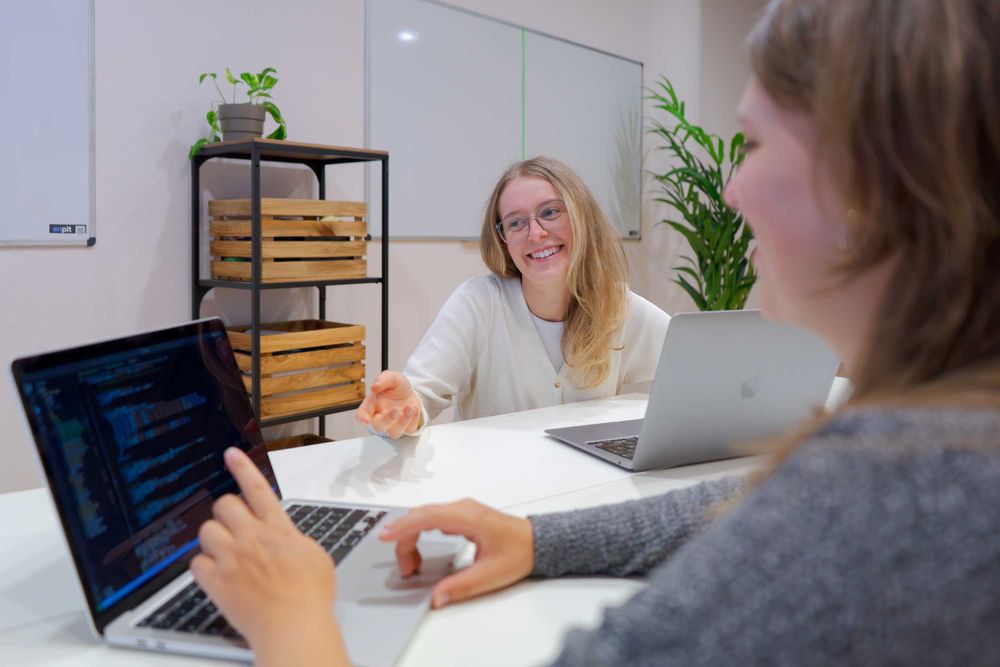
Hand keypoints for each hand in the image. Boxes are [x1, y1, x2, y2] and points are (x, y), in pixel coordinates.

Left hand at [190, 448, 347, 666]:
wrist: (293, 627)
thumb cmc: (309, 596)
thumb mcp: (314, 555)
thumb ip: (293, 537)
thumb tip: (281, 533)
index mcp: (278, 529)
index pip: (257, 489)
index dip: (242, 468)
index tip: (230, 455)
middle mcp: (252, 538)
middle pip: (224, 505)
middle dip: (229, 514)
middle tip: (237, 529)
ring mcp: (231, 559)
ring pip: (207, 531)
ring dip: (215, 539)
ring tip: (227, 553)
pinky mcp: (216, 582)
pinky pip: (196, 562)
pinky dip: (205, 567)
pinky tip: (218, 575)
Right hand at [355, 370, 422, 437]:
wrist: (410, 391)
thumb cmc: (396, 387)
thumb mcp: (391, 377)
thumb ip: (382, 380)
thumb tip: (374, 387)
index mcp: (372, 405)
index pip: (362, 414)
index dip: (362, 418)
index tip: (365, 420)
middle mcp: (381, 417)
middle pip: (379, 426)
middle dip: (388, 419)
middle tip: (396, 410)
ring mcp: (393, 424)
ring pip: (394, 432)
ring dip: (403, 421)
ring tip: (410, 407)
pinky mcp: (406, 427)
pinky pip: (409, 429)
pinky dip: (413, 420)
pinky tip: (414, 409)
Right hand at [378, 499, 533, 608]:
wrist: (538, 542)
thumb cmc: (519, 553)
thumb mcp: (490, 575)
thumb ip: (460, 586)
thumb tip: (435, 597)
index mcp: (469, 517)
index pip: (428, 516)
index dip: (404, 526)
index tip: (385, 536)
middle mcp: (463, 508)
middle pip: (421, 515)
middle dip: (404, 538)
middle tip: (405, 568)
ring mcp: (462, 510)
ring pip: (425, 516)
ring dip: (412, 536)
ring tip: (411, 565)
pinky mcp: (462, 516)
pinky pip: (433, 519)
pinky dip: (420, 532)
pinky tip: (417, 550)